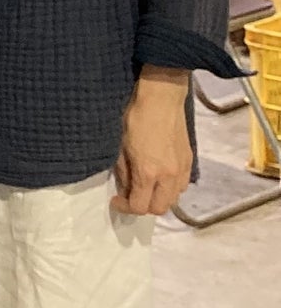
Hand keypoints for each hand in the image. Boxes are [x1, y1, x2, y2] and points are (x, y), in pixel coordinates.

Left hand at [112, 65, 190, 216]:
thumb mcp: (120, 145)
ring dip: (159, 198)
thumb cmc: (135, 117)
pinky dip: (171, 188)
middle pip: (160, 208)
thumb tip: (124, 187)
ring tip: (145, 186)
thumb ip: (123, 171)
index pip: (140, 207)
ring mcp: (183, 169)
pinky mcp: (190, 161)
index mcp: (148, 173)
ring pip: (174, 199)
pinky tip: (160, 177)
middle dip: (143, 206)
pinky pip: (182, 185)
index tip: (116, 199)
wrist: (161, 99)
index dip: (125, 207)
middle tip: (130, 195)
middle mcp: (169, 176)